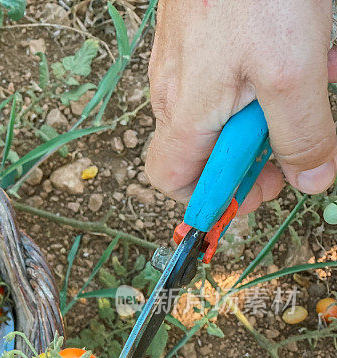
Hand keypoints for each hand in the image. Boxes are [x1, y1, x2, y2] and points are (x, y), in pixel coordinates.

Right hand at [145, 0, 336, 214]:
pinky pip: (229, 74)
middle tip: (299, 144)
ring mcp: (184, 62)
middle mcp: (175, 92)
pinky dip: (265, 77)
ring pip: (222, 109)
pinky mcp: (199, 36)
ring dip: (268, 112)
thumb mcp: (293, 73)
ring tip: (311, 87)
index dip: (211, 196)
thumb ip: (301, 133)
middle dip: (254, 154)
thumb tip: (311, 180)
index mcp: (186, 112)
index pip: (172, 179)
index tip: (257, 192)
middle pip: (204, 148)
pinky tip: (301, 54)